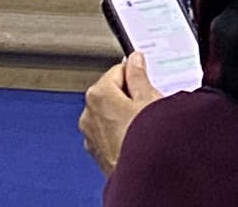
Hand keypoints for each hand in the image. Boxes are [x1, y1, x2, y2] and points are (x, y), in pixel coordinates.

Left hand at [79, 53, 162, 171]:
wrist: (144, 177)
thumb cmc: (146, 140)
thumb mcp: (149, 99)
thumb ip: (139, 76)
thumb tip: (135, 60)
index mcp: (98, 94)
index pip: (118, 71)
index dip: (136, 76)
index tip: (147, 82)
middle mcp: (88, 113)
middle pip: (112, 92)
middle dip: (130, 96)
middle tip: (149, 106)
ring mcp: (90, 135)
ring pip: (109, 114)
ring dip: (124, 116)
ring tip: (145, 125)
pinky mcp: (97, 152)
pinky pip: (108, 134)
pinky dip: (120, 133)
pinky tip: (137, 138)